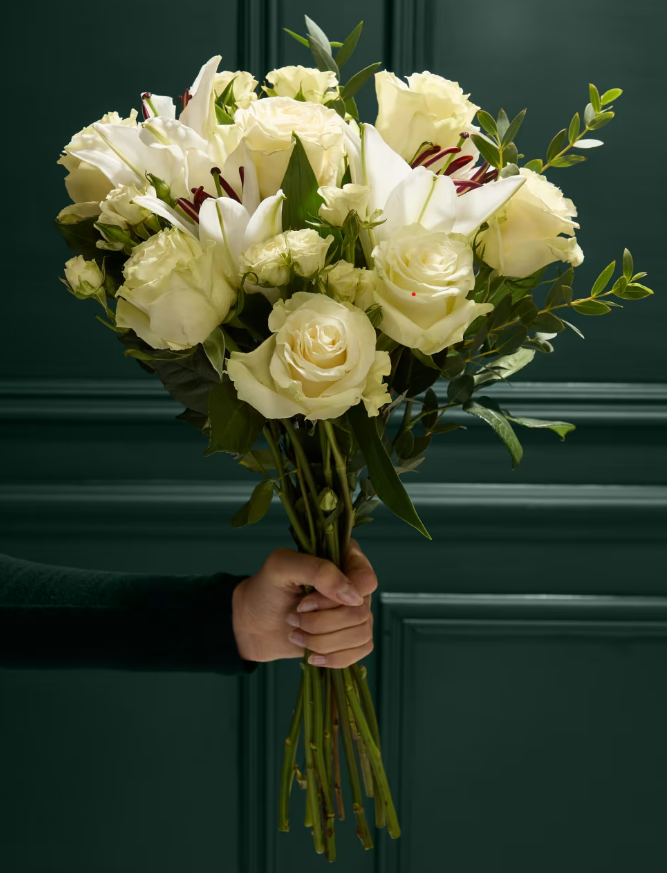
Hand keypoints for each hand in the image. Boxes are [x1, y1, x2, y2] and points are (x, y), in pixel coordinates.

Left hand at [231, 540, 376, 667]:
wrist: (254, 625)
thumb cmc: (266, 590)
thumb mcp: (282, 567)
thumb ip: (318, 570)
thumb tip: (352, 596)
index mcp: (344, 558)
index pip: (366, 580)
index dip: (338, 596)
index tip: (306, 601)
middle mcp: (355, 585)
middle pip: (360, 611)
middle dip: (321, 621)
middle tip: (294, 615)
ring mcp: (356, 612)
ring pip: (361, 634)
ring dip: (322, 640)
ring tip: (297, 632)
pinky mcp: (353, 638)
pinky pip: (361, 651)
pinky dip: (333, 657)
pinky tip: (311, 654)